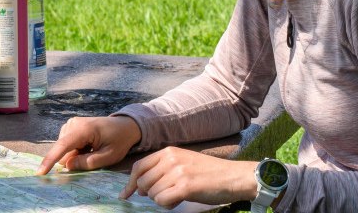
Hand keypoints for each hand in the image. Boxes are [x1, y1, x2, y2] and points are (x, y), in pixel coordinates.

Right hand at [37, 116, 141, 174]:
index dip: (50, 160)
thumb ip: (87, 162)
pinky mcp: (70, 126)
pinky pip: (67, 145)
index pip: (63, 146)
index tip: (40, 172)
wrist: (125, 126)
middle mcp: (73, 124)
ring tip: (92, 149)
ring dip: (76, 154)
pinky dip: (76, 149)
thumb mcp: (108, 156)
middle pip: (64, 150)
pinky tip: (88, 145)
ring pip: (64, 149)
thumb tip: (67, 166)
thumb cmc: (119, 140)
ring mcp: (71, 124)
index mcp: (84, 130)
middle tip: (94, 153)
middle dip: (74, 158)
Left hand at [120, 148, 258, 208]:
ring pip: (153, 194)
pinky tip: (179, 200)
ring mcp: (178, 172)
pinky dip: (168, 205)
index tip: (125, 194)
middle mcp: (171, 159)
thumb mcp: (183, 162)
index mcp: (168, 152)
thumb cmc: (208, 173)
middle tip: (165, 195)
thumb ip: (162, 169)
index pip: (139, 167)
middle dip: (150, 194)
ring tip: (178, 196)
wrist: (232, 177)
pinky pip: (163, 201)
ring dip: (162, 200)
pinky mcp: (185, 186)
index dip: (130, 183)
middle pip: (143, 182)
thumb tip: (140, 187)